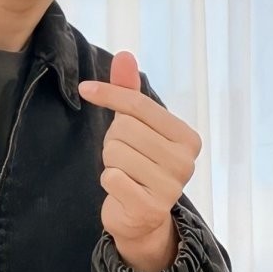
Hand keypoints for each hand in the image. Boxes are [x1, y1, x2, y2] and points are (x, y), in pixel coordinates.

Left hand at [78, 51, 201, 271]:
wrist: (141, 218)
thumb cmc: (139, 164)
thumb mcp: (136, 126)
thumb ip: (130, 92)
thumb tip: (124, 54)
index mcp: (187, 138)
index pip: (139, 104)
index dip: (108, 93)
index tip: (85, 89)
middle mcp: (185, 162)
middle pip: (123, 129)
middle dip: (113, 140)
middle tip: (124, 156)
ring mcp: (170, 187)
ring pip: (115, 154)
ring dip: (110, 162)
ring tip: (125, 174)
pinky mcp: (150, 208)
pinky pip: (111, 178)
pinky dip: (108, 181)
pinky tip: (121, 190)